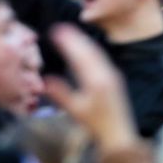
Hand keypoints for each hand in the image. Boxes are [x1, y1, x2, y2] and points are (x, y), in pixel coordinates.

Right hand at [44, 24, 137, 150]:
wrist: (119, 134)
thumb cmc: (96, 124)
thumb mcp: (76, 110)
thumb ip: (60, 94)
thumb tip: (43, 81)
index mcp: (96, 81)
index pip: (80, 56)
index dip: (68, 42)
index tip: (56, 32)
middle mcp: (106, 73)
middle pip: (89, 50)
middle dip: (75, 37)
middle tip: (60, 28)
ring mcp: (112, 74)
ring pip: (96, 52)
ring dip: (83, 41)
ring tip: (70, 32)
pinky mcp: (114, 76)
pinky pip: (101, 57)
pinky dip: (90, 48)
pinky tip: (84, 47)